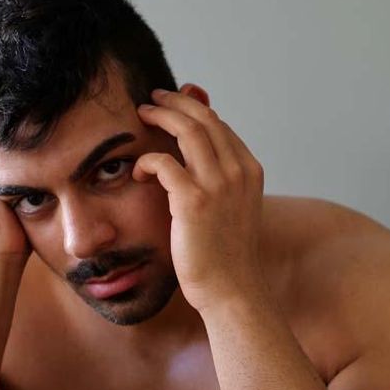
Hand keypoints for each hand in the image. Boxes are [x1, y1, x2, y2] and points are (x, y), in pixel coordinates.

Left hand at [134, 88, 265, 312]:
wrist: (233, 291)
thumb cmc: (226, 256)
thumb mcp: (231, 210)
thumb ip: (219, 181)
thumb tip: (195, 160)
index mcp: (250, 170)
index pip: (220, 125)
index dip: (194, 110)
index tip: (173, 105)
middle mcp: (238, 171)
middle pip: (204, 118)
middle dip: (174, 102)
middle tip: (152, 99)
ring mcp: (218, 184)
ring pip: (186, 129)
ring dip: (160, 116)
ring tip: (142, 114)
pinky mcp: (193, 200)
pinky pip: (163, 162)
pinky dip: (147, 160)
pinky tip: (139, 169)